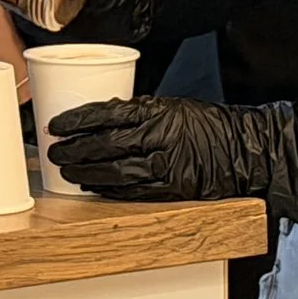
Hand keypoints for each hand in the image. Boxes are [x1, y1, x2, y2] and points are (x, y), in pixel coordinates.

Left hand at [45, 95, 297, 222]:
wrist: (244, 149)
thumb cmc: (206, 124)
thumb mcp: (170, 106)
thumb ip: (138, 112)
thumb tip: (102, 116)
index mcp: (155, 112)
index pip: (105, 114)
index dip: (76, 120)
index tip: (55, 124)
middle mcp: (157, 138)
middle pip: (104, 145)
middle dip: (74, 150)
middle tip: (53, 151)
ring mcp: (165, 166)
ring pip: (115, 172)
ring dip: (86, 173)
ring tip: (67, 171)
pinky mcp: (172, 189)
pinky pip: (134, 191)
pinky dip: (110, 191)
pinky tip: (95, 189)